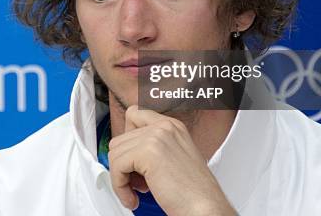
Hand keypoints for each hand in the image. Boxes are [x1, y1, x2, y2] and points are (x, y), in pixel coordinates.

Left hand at [107, 106, 234, 215]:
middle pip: (120, 138)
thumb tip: (125, 153)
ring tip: (136, 191)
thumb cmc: (192, 192)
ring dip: (120, 177)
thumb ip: (152, 147)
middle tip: (136, 183)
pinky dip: (119, 187)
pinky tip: (133, 198)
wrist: (205, 208)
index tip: (131, 160)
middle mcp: (164, 126)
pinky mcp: (147, 151)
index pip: (134, 114)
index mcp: (172, 126)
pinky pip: (116, 166)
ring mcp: (156, 136)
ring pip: (115, 152)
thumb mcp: (173, 158)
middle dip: (123, 164)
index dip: (126, 138)